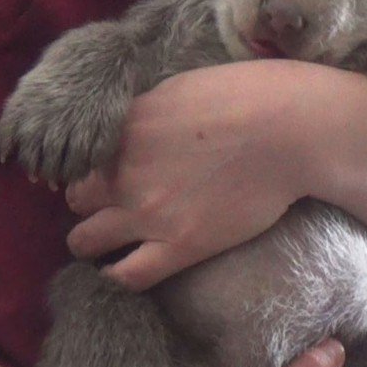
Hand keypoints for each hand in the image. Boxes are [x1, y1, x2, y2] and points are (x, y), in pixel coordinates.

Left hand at [65, 60, 316, 290]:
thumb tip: (132, 129)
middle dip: (88, 202)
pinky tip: (124, 270)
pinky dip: (117, 276)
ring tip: (109, 243)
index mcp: (125, 129)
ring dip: (92, 241)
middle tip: (108, 206)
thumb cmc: (246, 96)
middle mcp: (124, 173)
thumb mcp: (178, 89)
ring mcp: (149, 212)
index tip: (100, 174)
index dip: (88, 167)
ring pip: (85, 241)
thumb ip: (144, 114)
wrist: (290, 130)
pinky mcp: (180, 245)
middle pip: (76, 199)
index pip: (79, 158)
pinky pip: (127, 276)